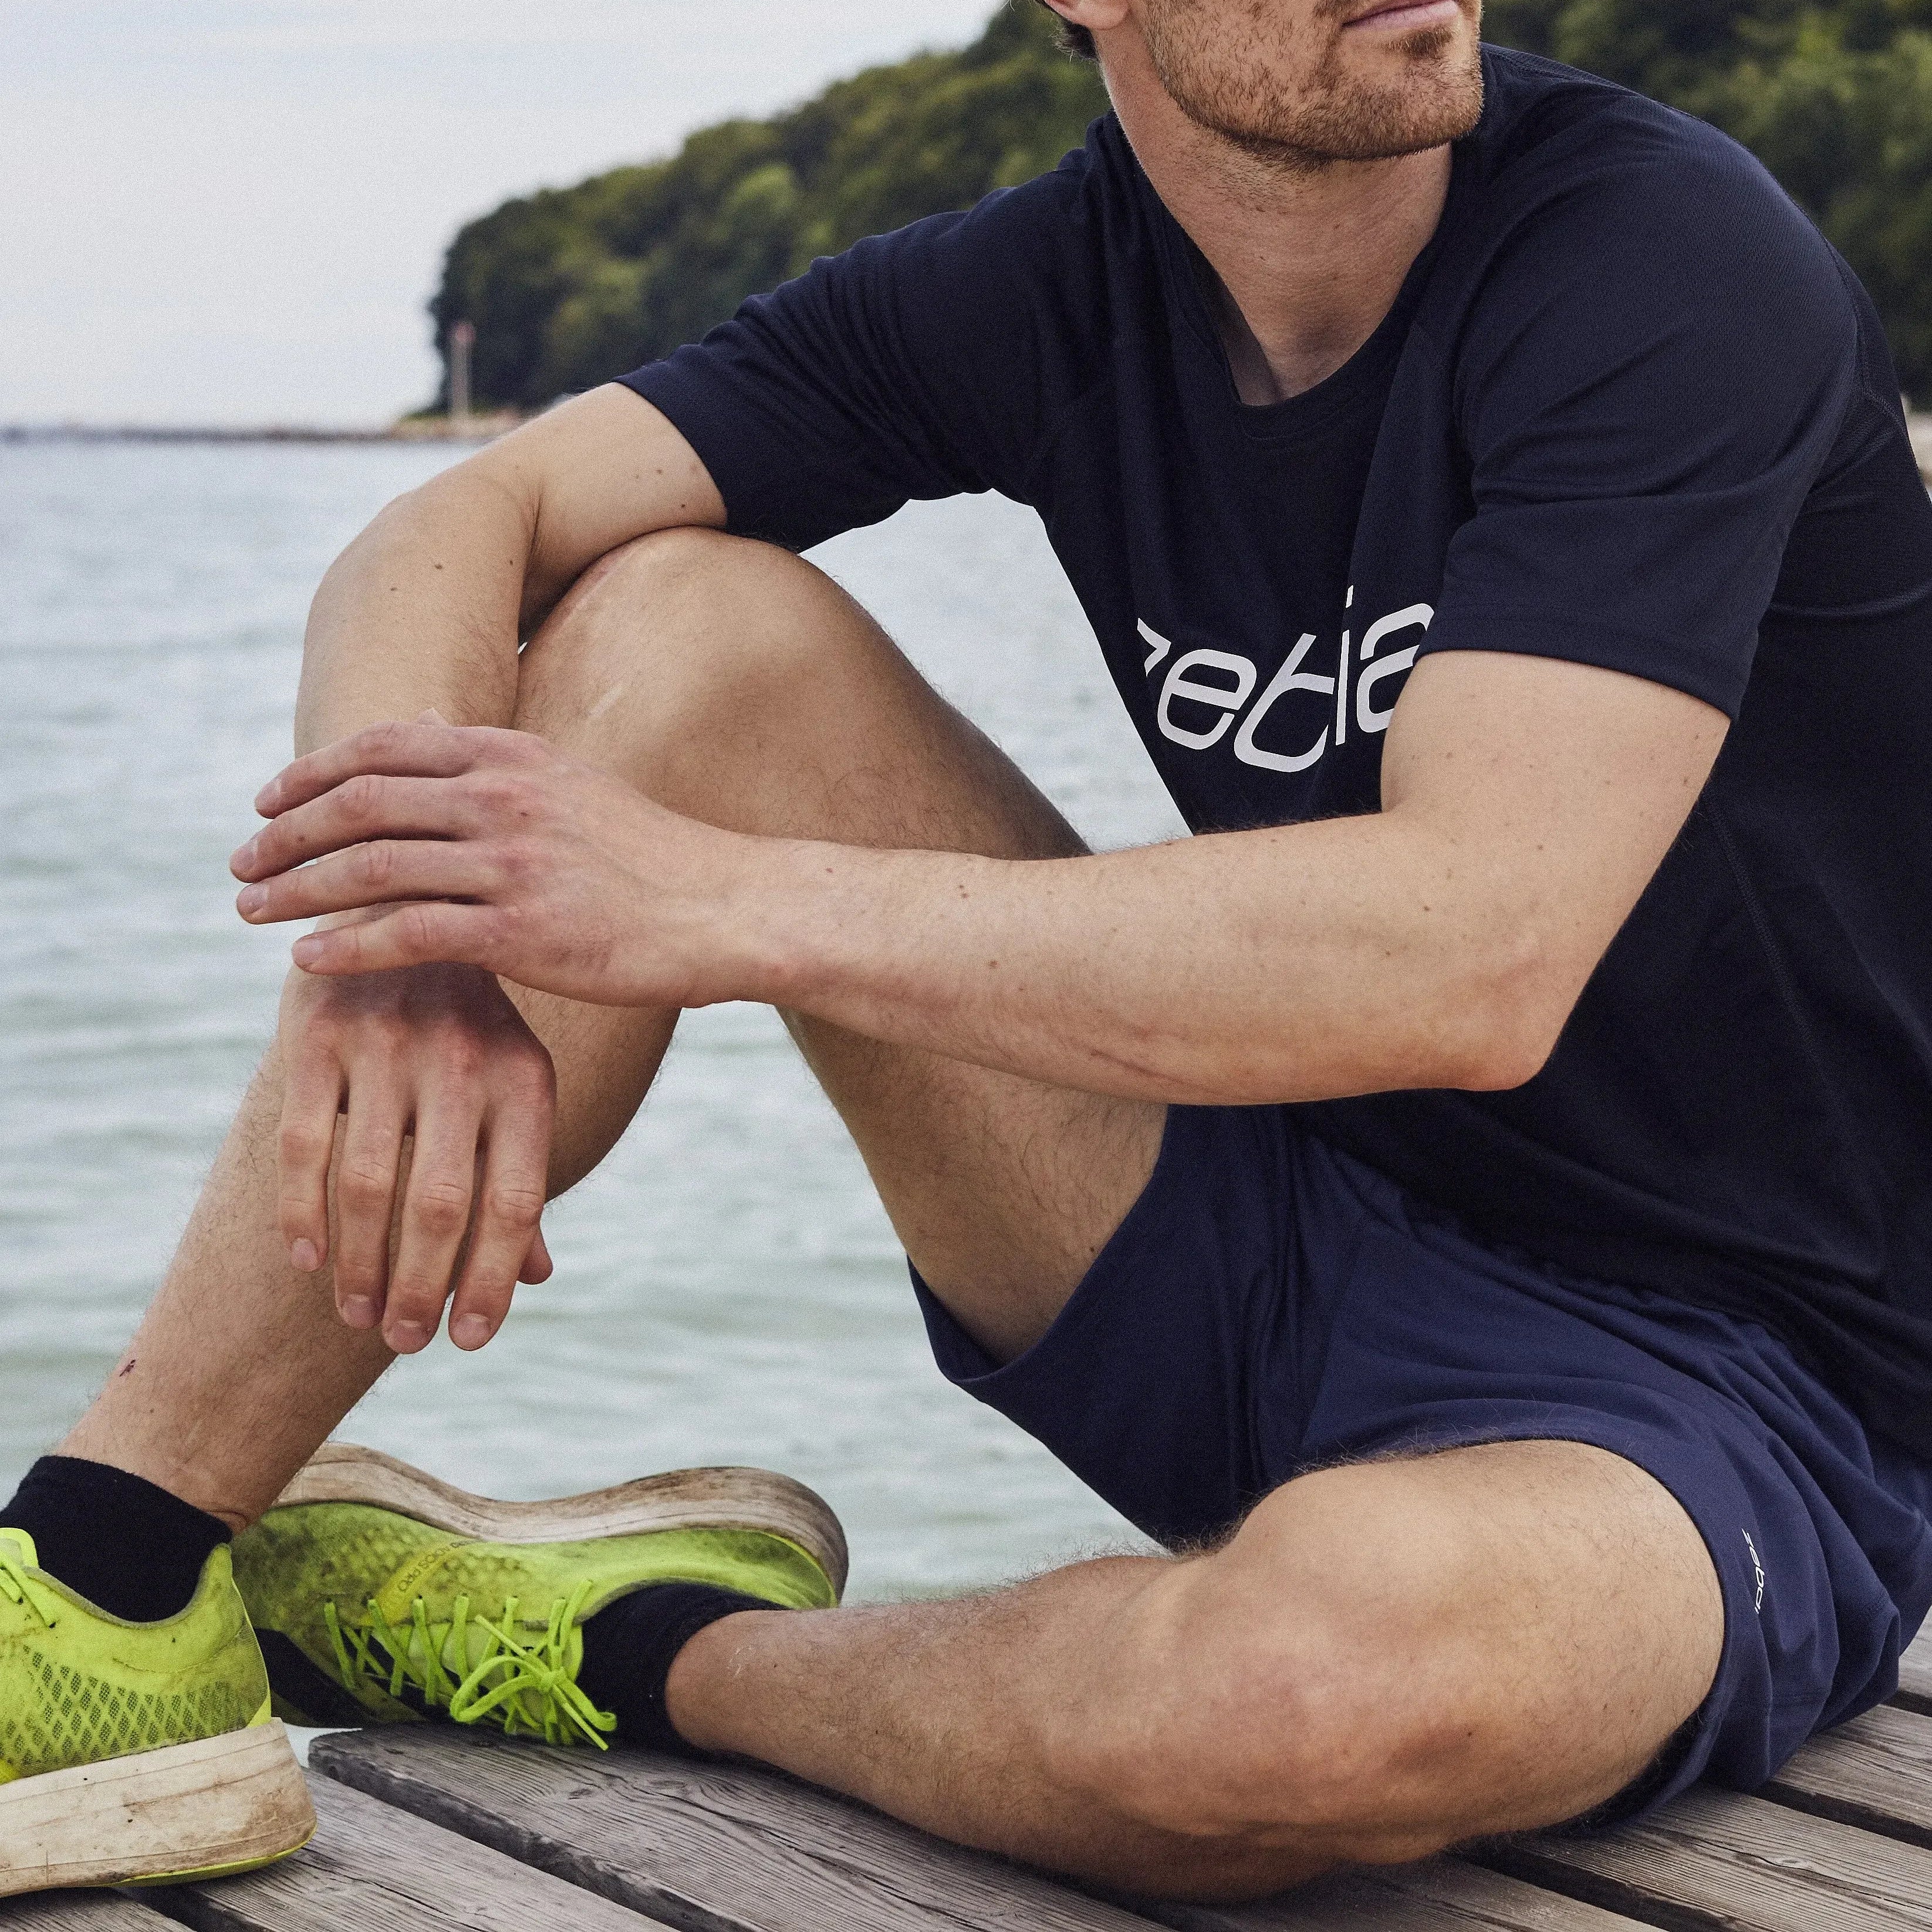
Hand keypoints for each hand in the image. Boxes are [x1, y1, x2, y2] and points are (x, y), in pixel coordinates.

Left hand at [231, 721, 753, 1007]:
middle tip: (241, 864)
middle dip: (284, 833)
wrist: (729, 908)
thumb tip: (432, 741)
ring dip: (296, 890)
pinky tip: (309, 961)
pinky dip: (347, 947)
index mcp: (513, 756)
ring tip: (250, 912)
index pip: (383, 749)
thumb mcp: (576, 787)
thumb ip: (501, 770)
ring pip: (370, 868)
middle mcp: (504, 797)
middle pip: (359, 803)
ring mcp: (512, 863)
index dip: (311, 773)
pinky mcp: (524, 931)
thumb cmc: (655, 859)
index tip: (267, 803)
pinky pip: (409, 935)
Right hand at [275, 958, 555, 1353]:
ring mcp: (388, 1046)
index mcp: (526, 1079)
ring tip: (357, 1316)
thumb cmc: (468, 1024)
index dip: (491, 1280)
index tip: (468, 1341)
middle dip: (420, 1289)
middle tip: (404, 1341)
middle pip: (441, 1206)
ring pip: (368, 1185)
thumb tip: (535, 1274)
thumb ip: (518, 1174)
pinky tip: (307, 1260)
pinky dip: (301, 1213)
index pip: (516, 1201)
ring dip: (360, 1265)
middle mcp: (463, 1062)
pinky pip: (302, 1145)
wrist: (402, 907)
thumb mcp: (514, 1085)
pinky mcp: (317, 1036)